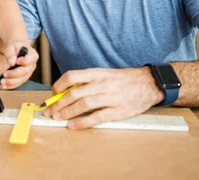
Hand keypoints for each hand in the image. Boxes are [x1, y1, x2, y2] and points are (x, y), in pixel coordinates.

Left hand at [0, 41, 38, 89]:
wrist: (17, 50)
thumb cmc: (16, 47)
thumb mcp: (12, 46)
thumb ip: (11, 53)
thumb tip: (11, 62)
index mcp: (32, 55)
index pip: (30, 59)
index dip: (24, 61)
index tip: (16, 62)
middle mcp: (32, 65)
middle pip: (25, 71)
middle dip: (14, 74)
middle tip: (4, 74)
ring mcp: (29, 72)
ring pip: (22, 79)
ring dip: (12, 82)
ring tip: (2, 82)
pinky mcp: (24, 77)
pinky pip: (18, 83)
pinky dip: (11, 85)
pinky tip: (4, 85)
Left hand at [43, 67, 164, 128]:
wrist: (149, 83)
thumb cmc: (124, 79)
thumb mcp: (105, 74)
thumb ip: (88, 81)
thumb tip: (67, 91)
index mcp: (97, 73)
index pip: (72, 76)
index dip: (59, 85)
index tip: (53, 93)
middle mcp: (103, 84)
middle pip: (75, 93)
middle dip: (58, 103)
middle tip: (49, 110)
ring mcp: (111, 97)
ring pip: (83, 105)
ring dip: (67, 112)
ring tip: (57, 118)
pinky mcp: (119, 111)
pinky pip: (97, 117)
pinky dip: (83, 122)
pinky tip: (73, 125)